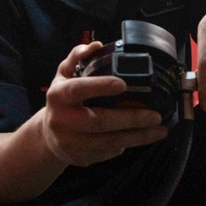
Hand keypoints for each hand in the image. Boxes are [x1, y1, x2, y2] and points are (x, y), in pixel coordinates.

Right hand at [41, 42, 169, 165]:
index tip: (123, 84)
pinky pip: (107, 153)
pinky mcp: (78, 158)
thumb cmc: (62, 100)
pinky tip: (139, 138)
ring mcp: (69, 143)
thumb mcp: (64, 75)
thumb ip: (78, 57)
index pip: (78, 89)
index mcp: (58, 96)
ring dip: (137, 137)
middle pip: (99, 121)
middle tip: (155, 116)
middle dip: (131, 119)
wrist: (47, 135)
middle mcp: (61, 120)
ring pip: (108, 142)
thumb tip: (96, 46)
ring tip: (158, 130)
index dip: (99, 87)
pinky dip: (125, 145)